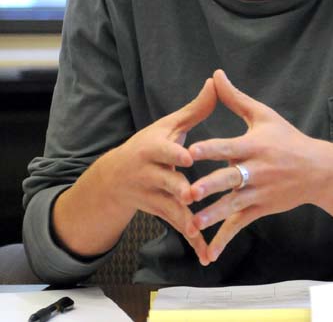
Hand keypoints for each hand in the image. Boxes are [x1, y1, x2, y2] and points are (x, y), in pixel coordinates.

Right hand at [98, 78, 218, 263]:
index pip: (164, 150)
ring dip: (186, 219)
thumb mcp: (168, 126)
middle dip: (178, 188)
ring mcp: (152, 195)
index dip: (174, 153)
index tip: (187, 157)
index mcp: (153, 148)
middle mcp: (149, 173)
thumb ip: (195, 109)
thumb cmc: (150, 145)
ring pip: (171, 207)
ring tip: (202, 230)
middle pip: (166, 181)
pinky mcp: (159, 212)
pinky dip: (192, 239)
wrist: (115, 179)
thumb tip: (216, 81)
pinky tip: (207, 253)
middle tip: (193, 194)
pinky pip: (177, 226)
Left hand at [188, 70, 332, 262]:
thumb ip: (235, 98)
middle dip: (210, 186)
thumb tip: (215, 74)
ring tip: (192, 224)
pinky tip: (208, 253)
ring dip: (213, 215)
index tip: (190, 150)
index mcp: (254, 146)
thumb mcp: (263, 115)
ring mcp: (259, 192)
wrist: (318, 170)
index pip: (229, 147)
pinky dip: (224, 239)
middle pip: (230, 178)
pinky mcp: (260, 209)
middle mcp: (256, 170)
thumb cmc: (287, 138)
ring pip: (233, 205)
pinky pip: (240, 225)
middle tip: (188, 192)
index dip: (210, 148)